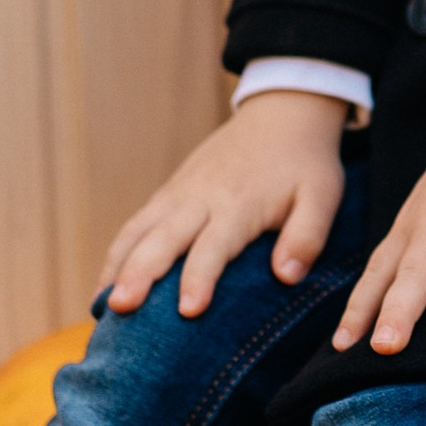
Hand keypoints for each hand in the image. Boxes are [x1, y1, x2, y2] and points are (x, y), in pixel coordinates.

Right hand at [101, 90, 349, 319]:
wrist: (281, 115)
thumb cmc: (304, 163)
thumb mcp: (323, 196)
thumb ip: (308, 236)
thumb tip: (287, 276)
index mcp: (238, 204)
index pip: (213, 247)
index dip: (199, 278)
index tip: (188, 310)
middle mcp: (200, 199)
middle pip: (161, 240)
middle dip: (139, 274)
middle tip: (119, 308)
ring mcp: (179, 195)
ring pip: (138, 232)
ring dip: (118, 267)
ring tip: (102, 306)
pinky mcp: (169, 193)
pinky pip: (135, 225)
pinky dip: (117, 254)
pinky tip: (105, 285)